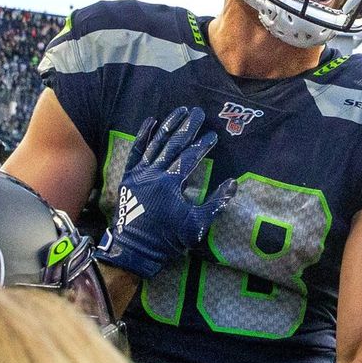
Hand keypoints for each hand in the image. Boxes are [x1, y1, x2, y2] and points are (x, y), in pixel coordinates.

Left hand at [94, 106, 235, 279]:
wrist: (133, 250)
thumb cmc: (167, 239)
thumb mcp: (196, 226)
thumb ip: (216, 204)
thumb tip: (232, 184)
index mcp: (171, 183)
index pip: (190, 157)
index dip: (203, 145)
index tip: (213, 136)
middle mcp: (155, 173)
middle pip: (174, 144)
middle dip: (187, 127)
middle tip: (198, 112)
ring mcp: (140, 173)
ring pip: (155, 143)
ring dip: (168, 125)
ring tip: (179, 111)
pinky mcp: (129, 176)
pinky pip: (136, 151)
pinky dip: (143, 135)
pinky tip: (150, 121)